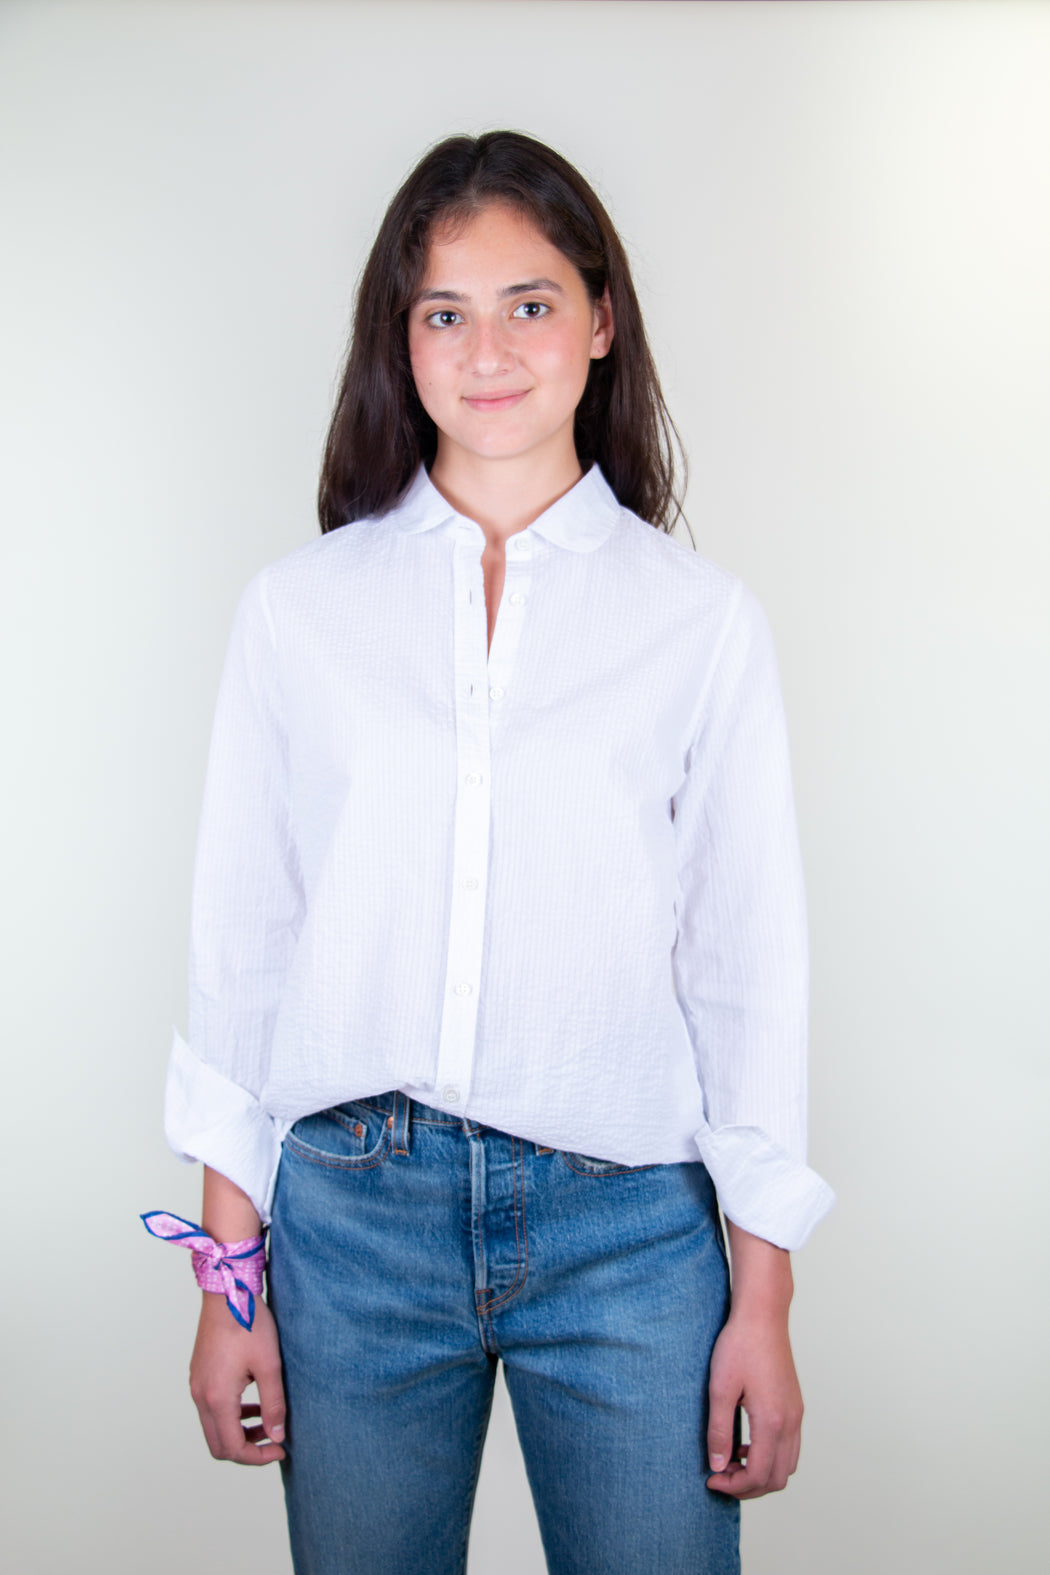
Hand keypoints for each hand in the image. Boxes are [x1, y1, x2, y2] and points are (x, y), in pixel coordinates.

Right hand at [189, 1291, 286, 1464]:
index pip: (232, 1448)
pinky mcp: (198, 1375)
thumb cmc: (249, 1324)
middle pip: (218, 1445)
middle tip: (273, 1440)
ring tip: (267, 1421)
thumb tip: (278, 1436)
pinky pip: (210, 1409)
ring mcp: (196, 1386)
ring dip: (238, 1432)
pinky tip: (252, 1402)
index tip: (280, 1449)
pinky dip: (230, 1415)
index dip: (257, 1457)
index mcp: (217, 1398)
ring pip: (213, 1428)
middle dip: (246, 1449)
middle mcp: (201, 1396)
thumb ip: (273, 1404)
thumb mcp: (269, 1365)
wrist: (227, 1292)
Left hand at [705, 1306, 802, 1497]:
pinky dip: (771, 1457)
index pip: (759, 1476)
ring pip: (787, 1465)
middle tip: (721, 1477)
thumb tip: (718, 1466)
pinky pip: (790, 1447)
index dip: (733, 1486)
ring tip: (732, 1461)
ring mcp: (796, 1414)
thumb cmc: (739, 1346)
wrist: (763, 1315)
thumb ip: (718, 1430)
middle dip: (749, 1487)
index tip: (711, 1480)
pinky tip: (746, 1443)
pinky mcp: (795, 1406)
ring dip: (762, 1473)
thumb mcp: (720, 1388)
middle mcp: (790, 1422)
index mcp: (772, 1421)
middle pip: (778, 1478)